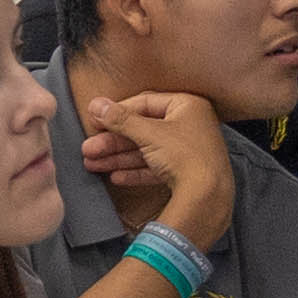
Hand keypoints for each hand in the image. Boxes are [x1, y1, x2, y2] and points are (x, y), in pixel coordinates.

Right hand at [80, 87, 237, 254]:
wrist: (208, 196)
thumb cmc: (185, 155)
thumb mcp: (148, 133)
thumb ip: (120, 119)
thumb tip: (96, 104)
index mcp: (188, 106)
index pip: (146, 102)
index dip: (118, 111)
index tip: (96, 119)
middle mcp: (190, 125)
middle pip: (143, 129)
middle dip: (113, 141)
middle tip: (89, 149)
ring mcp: (189, 150)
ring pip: (146, 150)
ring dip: (118, 157)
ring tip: (93, 165)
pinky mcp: (186, 173)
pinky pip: (156, 168)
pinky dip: (135, 171)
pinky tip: (116, 177)